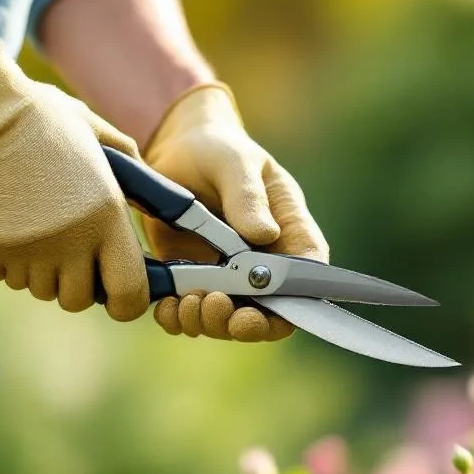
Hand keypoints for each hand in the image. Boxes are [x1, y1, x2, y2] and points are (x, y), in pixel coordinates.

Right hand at [0, 45, 147, 320]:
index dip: (125, 301)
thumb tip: (151, 198)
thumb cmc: (44, 119)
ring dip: (37, 270)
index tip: (115, 291)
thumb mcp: (100, 136)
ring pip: (39, 289)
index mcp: (108, 217)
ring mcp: (30, 250)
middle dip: (73, 282)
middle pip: (77, 300)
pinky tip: (6, 226)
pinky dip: (3, 260)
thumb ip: (133, 171)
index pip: (128, 294)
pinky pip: (3, 276)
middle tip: (66, 250)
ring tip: (33, 228)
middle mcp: (73, 242)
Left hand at [142, 83, 328, 340]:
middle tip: (213, 305)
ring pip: (229, 322)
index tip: (255, 311)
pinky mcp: (195, 282)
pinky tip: (167, 307)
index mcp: (291, 234)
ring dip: (208, 323)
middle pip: (269, 315)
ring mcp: (229, 279)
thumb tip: (266, 234)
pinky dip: (179, 319)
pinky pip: (192, 315)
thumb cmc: (218, 150)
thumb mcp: (234, 163)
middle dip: (242, 324)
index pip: (307, 282)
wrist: (175, 151)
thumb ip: (248, 197)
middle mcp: (265, 265)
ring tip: (186, 303)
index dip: (289, 308)